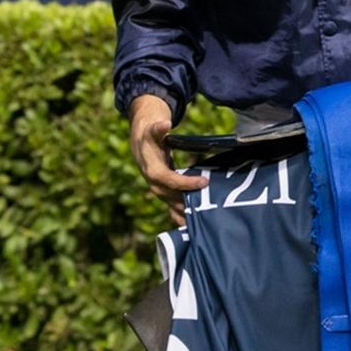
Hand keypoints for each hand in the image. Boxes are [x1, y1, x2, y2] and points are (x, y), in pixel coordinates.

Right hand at [129, 93, 207, 226]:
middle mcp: (155, 184)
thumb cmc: (150, 136)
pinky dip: (181, 217)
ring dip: (187, 213)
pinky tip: (192, 227)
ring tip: (205, 221)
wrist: (141, 144)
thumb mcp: (154, 130)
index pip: (172, 180)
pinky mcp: (163, 193)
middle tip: (210, 207)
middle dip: (190, 202)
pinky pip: (172, 208)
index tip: (204, 181)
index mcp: (153, 171)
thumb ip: (159, 128)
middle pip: (174, 197)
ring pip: (173, 205)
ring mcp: (158, 191)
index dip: (187, 183)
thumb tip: (165, 124)